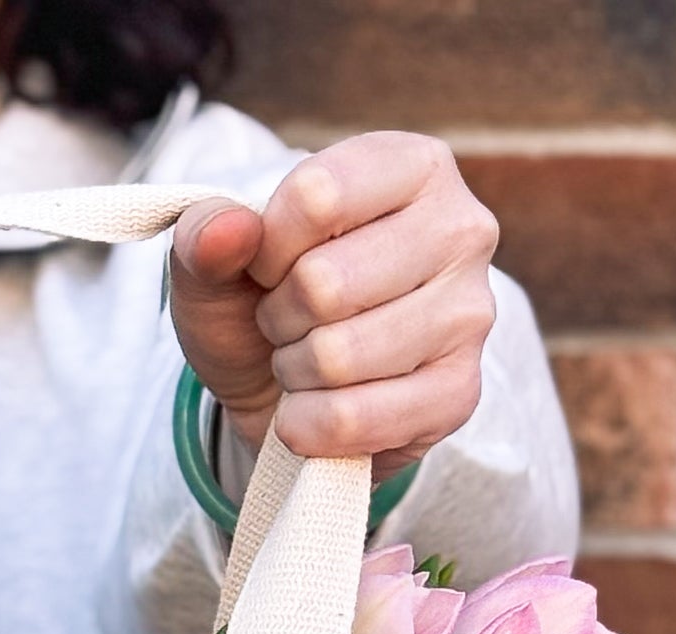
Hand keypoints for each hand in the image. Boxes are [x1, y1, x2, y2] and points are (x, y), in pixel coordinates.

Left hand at [169, 132, 499, 476]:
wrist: (285, 393)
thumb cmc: (262, 304)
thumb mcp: (218, 261)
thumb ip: (205, 236)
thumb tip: (226, 233)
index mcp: (412, 165)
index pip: (316, 196)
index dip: (265, 249)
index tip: (268, 266)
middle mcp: (460, 229)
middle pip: (324, 283)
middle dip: (280, 317)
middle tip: (288, 322)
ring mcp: (470, 314)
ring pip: (338, 356)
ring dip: (295, 372)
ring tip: (305, 360)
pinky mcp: (459, 393)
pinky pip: (353, 419)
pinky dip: (308, 425)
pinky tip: (314, 410)